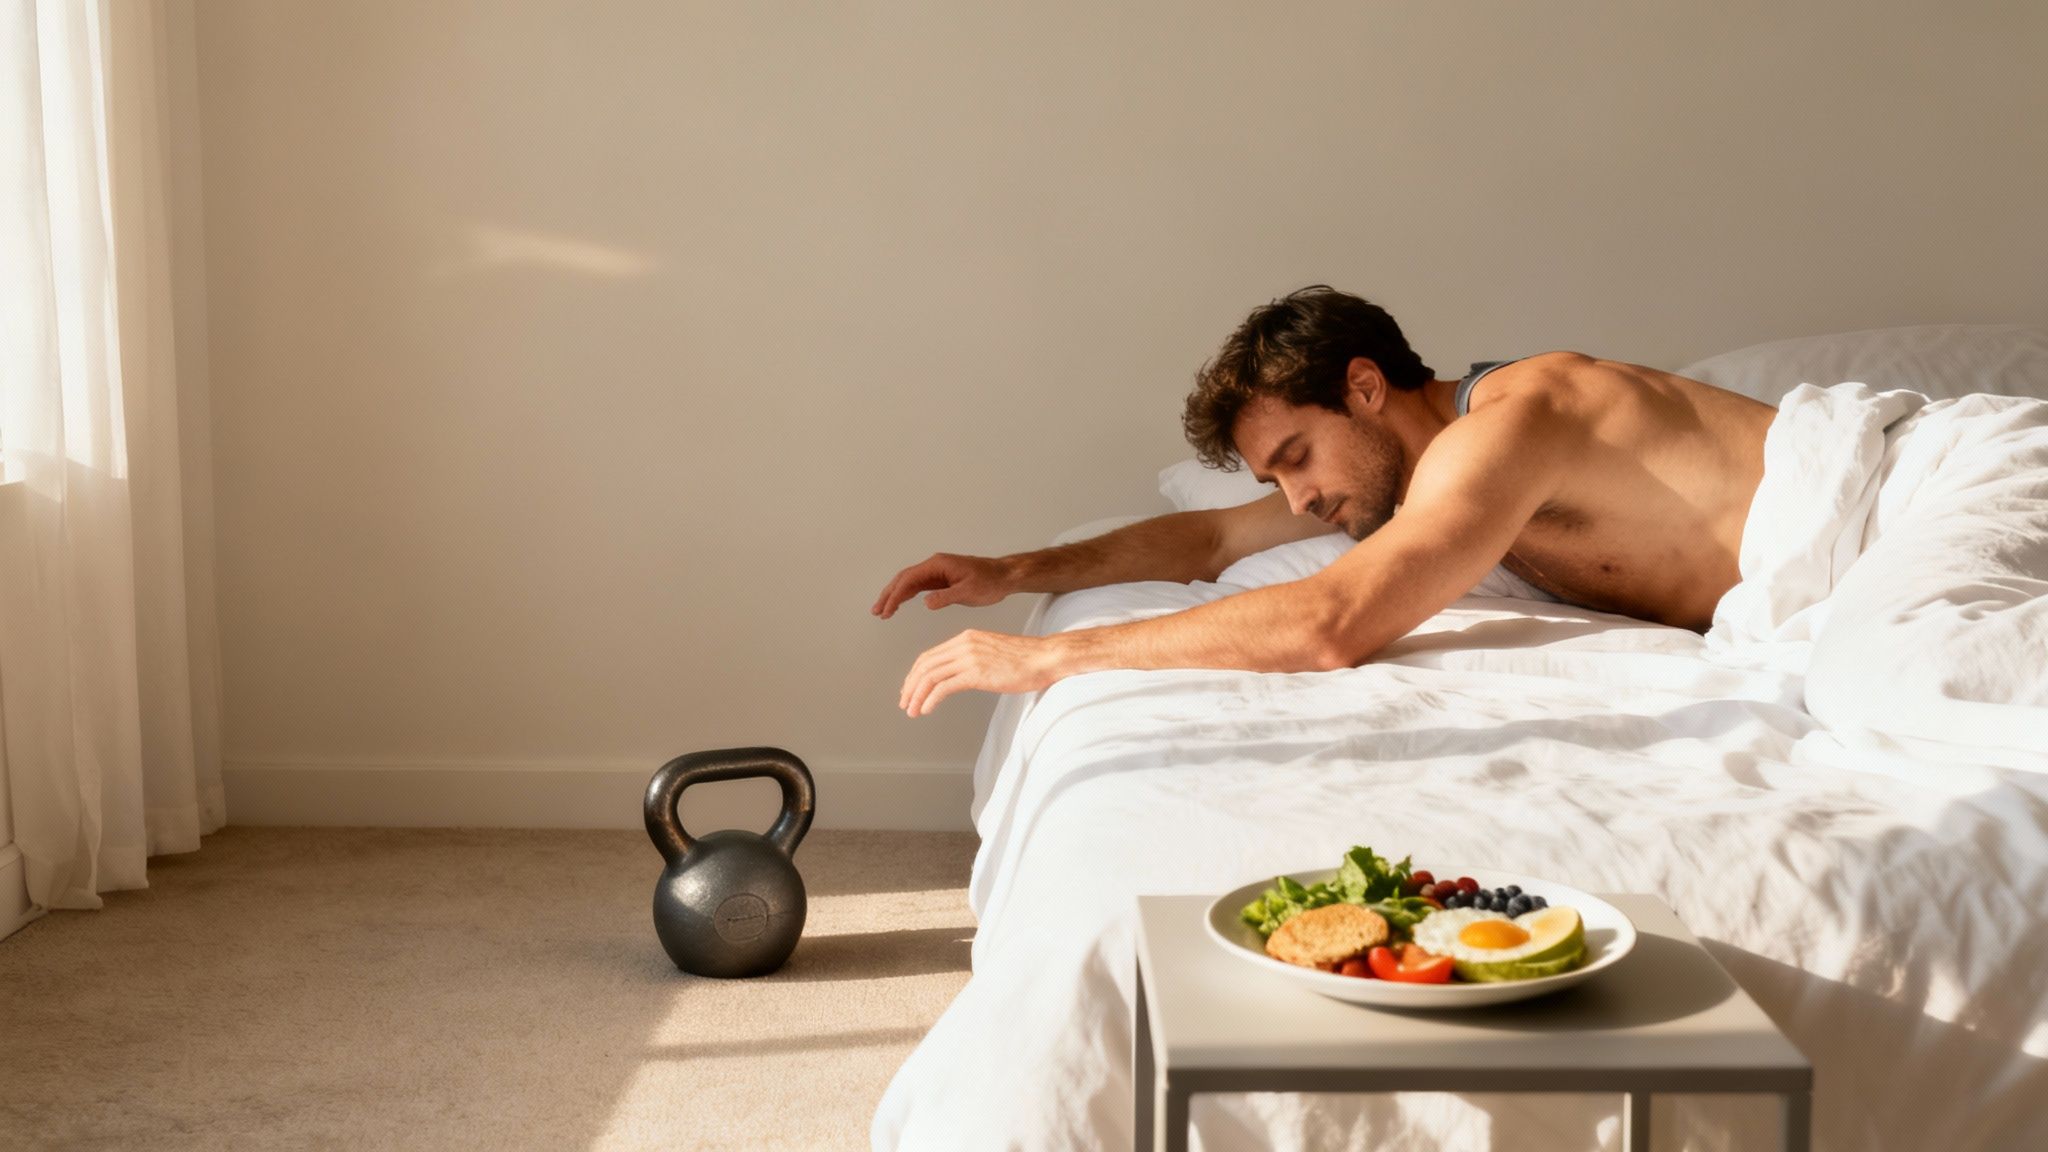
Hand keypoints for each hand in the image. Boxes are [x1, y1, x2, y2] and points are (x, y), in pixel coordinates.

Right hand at [872, 553, 1013, 617]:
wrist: (1004, 576)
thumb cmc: (990, 581)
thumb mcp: (969, 592)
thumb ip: (946, 597)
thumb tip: (926, 602)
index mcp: (938, 565)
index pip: (910, 579)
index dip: (896, 595)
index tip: (887, 610)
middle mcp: (934, 566)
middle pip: (904, 579)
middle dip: (889, 594)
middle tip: (877, 611)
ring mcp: (937, 572)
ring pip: (909, 582)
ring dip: (894, 595)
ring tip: (882, 611)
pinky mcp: (941, 579)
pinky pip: (918, 586)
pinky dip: (906, 595)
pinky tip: (898, 604)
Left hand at [899, 630, 1061, 716]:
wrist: (1046, 657)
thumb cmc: (1027, 659)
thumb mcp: (993, 653)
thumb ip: (975, 660)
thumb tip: (963, 676)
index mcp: (966, 638)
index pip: (931, 656)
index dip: (916, 674)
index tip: (910, 689)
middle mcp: (964, 644)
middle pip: (925, 665)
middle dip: (911, 686)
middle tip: (904, 702)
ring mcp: (969, 657)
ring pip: (930, 676)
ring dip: (917, 695)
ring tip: (912, 710)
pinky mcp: (976, 672)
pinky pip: (943, 687)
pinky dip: (930, 699)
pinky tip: (925, 709)